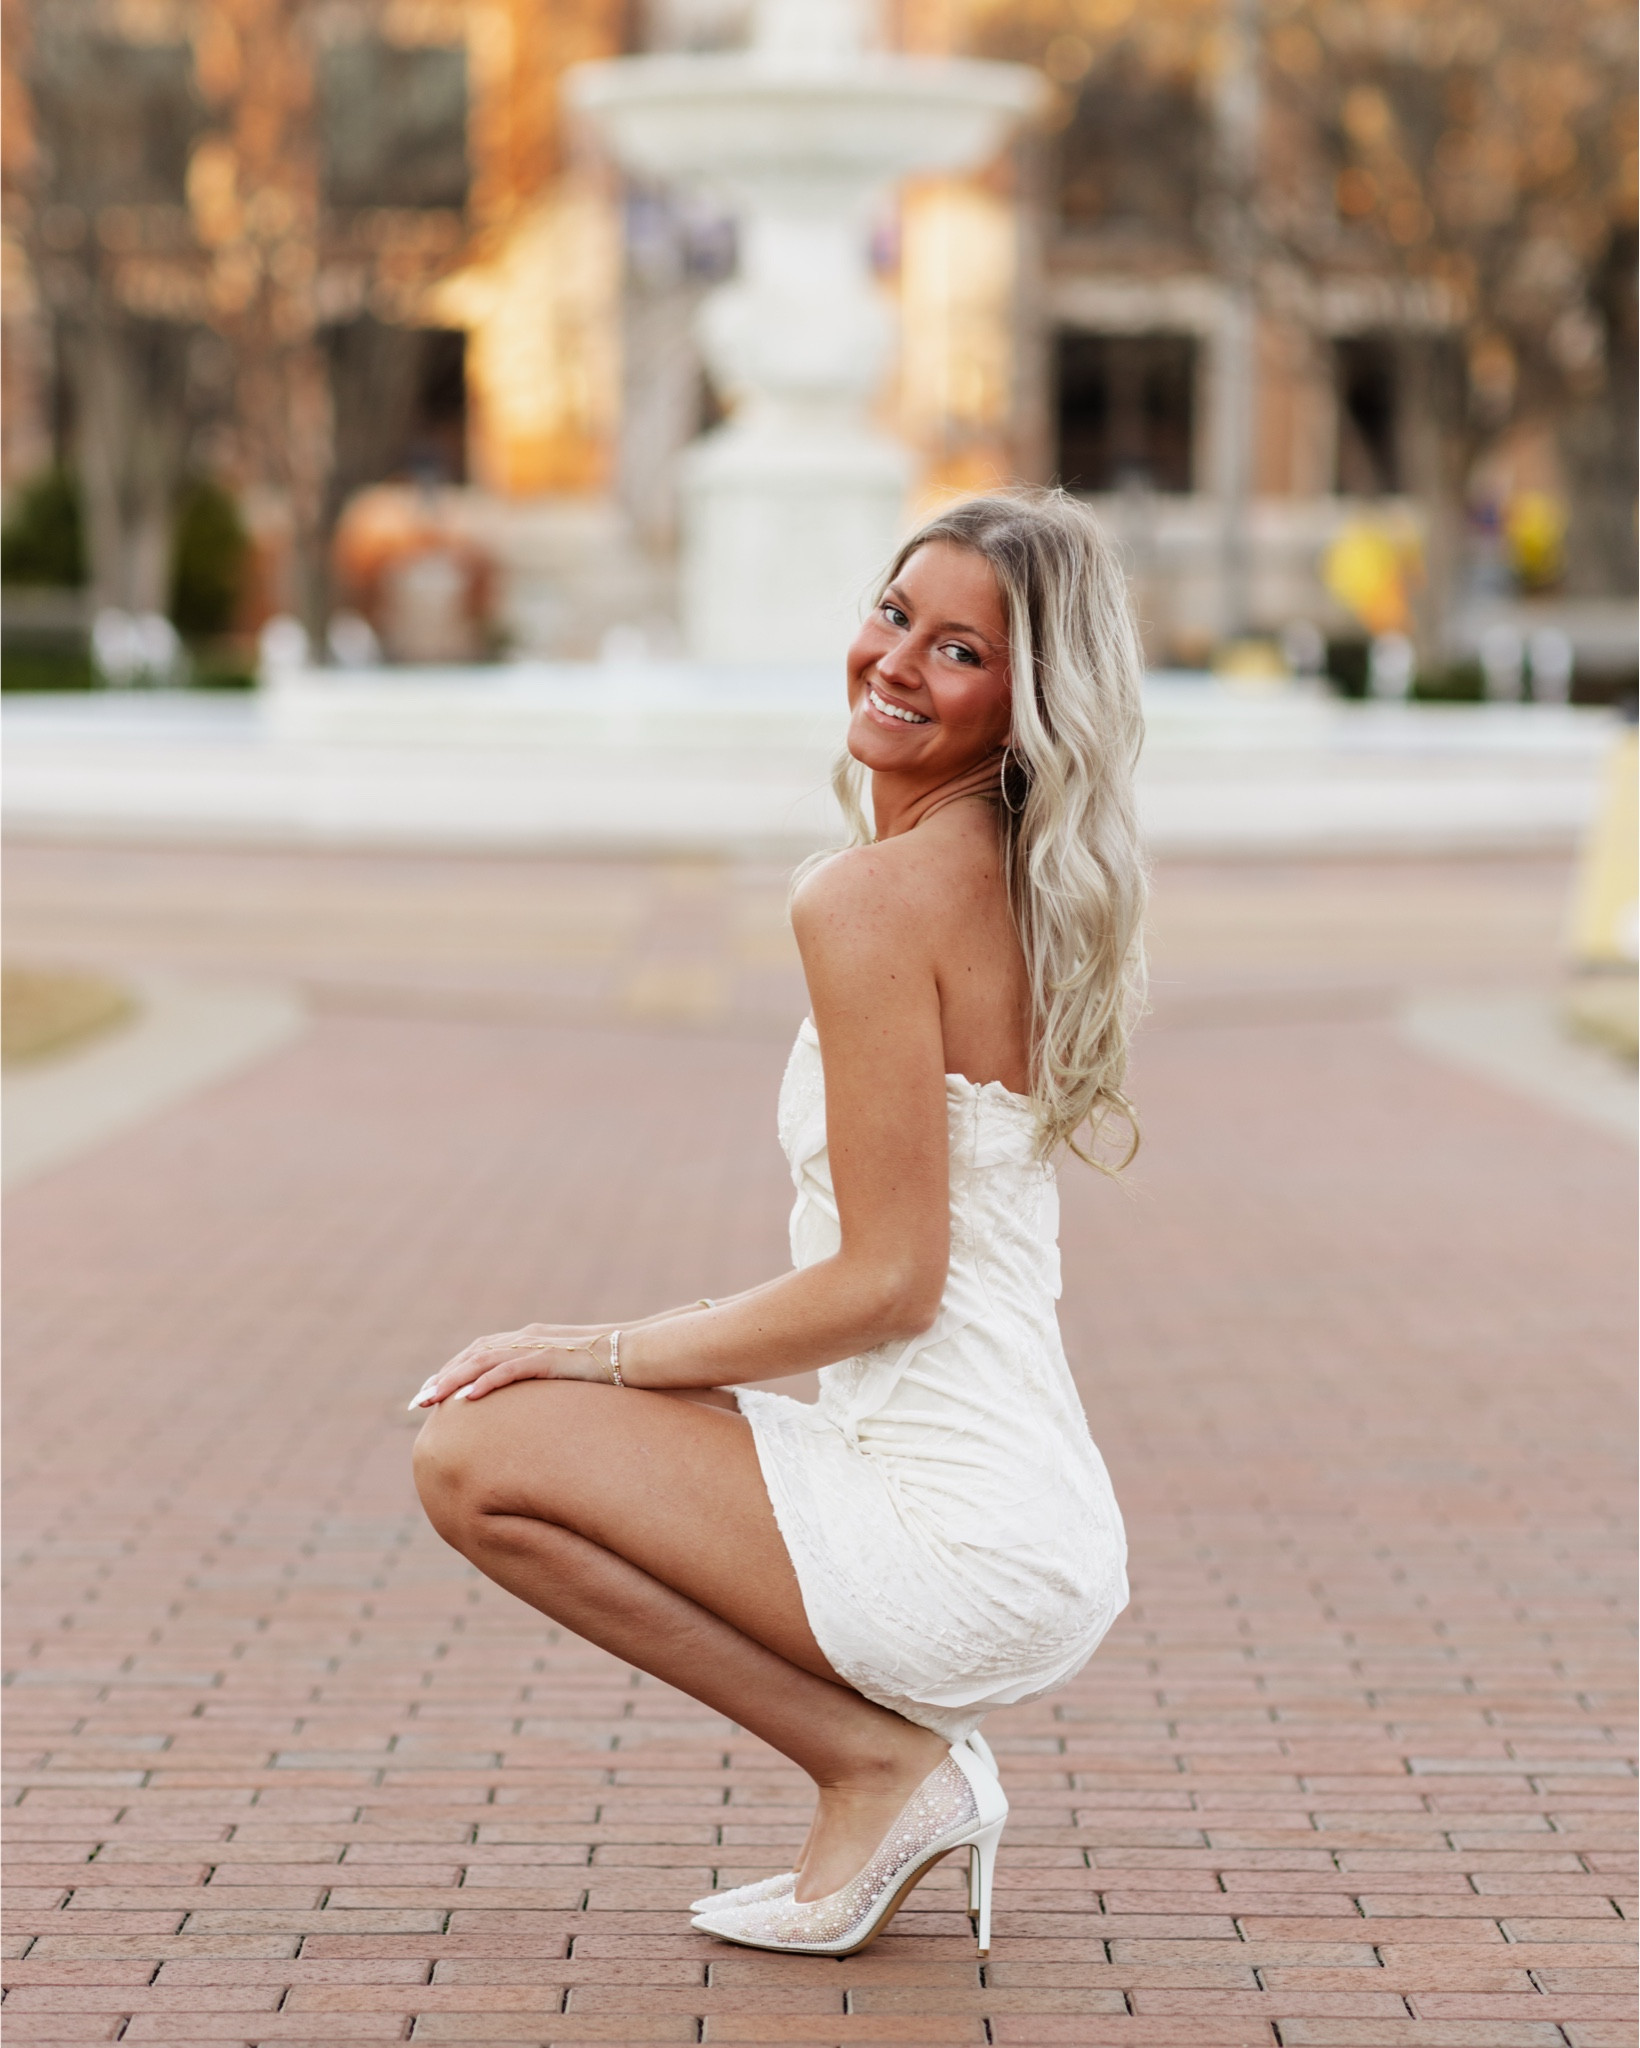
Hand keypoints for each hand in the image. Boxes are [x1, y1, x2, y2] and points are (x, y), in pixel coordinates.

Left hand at [408, 1324, 613, 1408]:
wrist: (636, 1353)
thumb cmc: (605, 1368)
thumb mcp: (564, 1375)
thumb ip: (540, 1381)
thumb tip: (524, 1408)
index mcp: (526, 1339)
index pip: (477, 1353)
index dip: (450, 1371)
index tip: (428, 1394)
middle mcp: (526, 1337)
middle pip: (472, 1355)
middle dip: (442, 1378)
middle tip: (417, 1402)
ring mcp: (538, 1346)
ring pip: (484, 1361)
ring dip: (454, 1380)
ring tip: (431, 1400)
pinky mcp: (552, 1358)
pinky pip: (512, 1370)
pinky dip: (488, 1382)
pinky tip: (469, 1399)